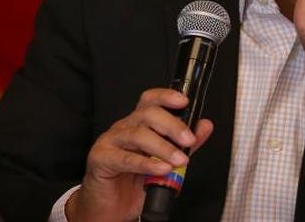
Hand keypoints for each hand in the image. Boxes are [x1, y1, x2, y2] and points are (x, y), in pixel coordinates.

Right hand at [66, 88, 213, 221]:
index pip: (150, 101)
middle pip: (147, 114)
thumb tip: (203, 126)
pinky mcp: (101, 159)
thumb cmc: (133, 181)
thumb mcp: (164, 161)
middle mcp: (124, 128)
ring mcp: (110, 141)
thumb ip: (183, 144)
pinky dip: (146, 164)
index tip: (184, 101)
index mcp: (138, 124)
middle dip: (172, 125)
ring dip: (163, 147)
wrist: (111, 206)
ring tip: (179, 160)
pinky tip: (161, 169)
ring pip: (138, 135)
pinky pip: (125, 158)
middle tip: (189, 140)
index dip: (166, 97)